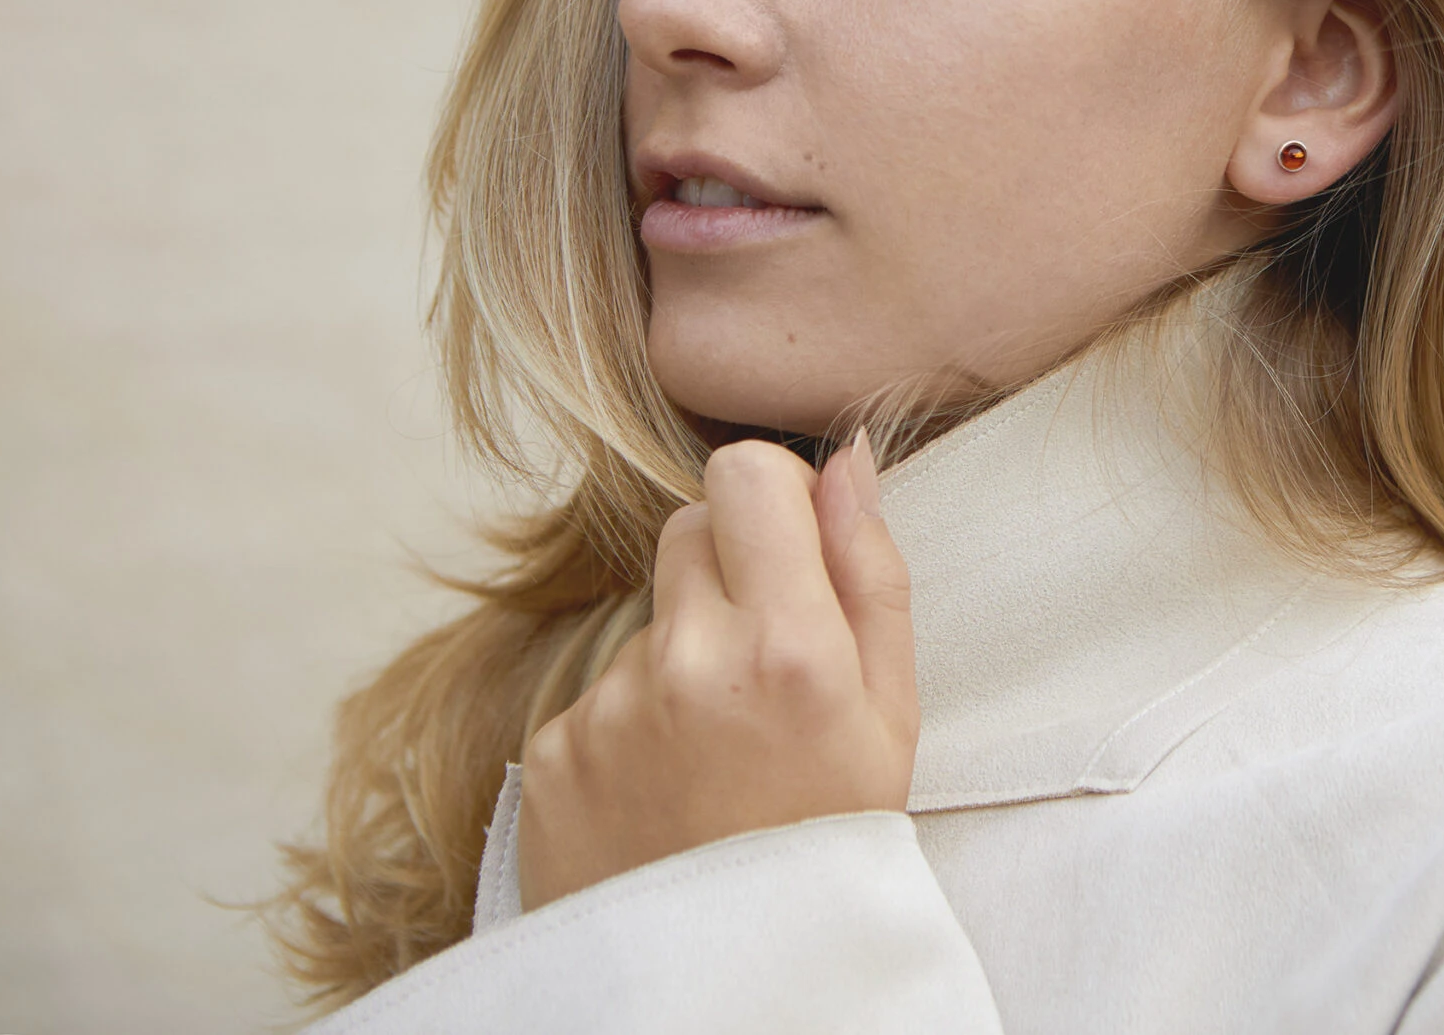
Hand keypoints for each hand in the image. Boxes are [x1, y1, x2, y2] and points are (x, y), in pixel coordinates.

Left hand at [516, 431, 916, 909]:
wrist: (726, 989)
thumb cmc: (831, 843)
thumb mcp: (893, 715)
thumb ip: (870, 572)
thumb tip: (846, 460)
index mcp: (791, 647)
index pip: (745, 472)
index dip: (772, 495)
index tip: (792, 545)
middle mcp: (690, 663)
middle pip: (688, 526)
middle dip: (730, 571)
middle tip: (764, 665)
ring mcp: (609, 708)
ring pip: (648, 617)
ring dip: (683, 656)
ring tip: (715, 755)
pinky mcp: (550, 753)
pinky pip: (597, 692)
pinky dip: (631, 727)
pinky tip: (664, 791)